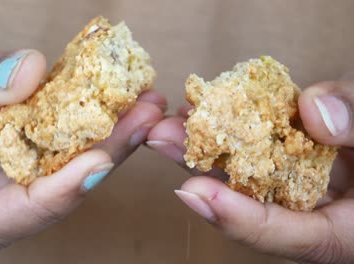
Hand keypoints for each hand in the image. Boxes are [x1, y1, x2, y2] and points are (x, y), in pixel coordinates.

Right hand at [0, 33, 165, 262]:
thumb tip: (32, 71)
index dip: (50, 197)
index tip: (99, 163)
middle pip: (42, 201)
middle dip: (100, 160)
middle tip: (145, 117)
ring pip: (54, 179)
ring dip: (103, 144)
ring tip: (143, 108)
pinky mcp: (8, 169)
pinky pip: (49, 157)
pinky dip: (81, 132)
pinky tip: (112, 105)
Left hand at [147, 75, 353, 262]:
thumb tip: (316, 114)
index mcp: (345, 233)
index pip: (290, 236)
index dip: (241, 219)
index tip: (194, 193)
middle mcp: (316, 214)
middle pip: (251, 202)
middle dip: (202, 173)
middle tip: (160, 140)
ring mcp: (302, 188)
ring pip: (248, 176)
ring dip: (207, 148)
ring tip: (172, 122)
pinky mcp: (294, 162)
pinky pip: (259, 152)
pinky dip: (233, 133)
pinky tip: (206, 111)